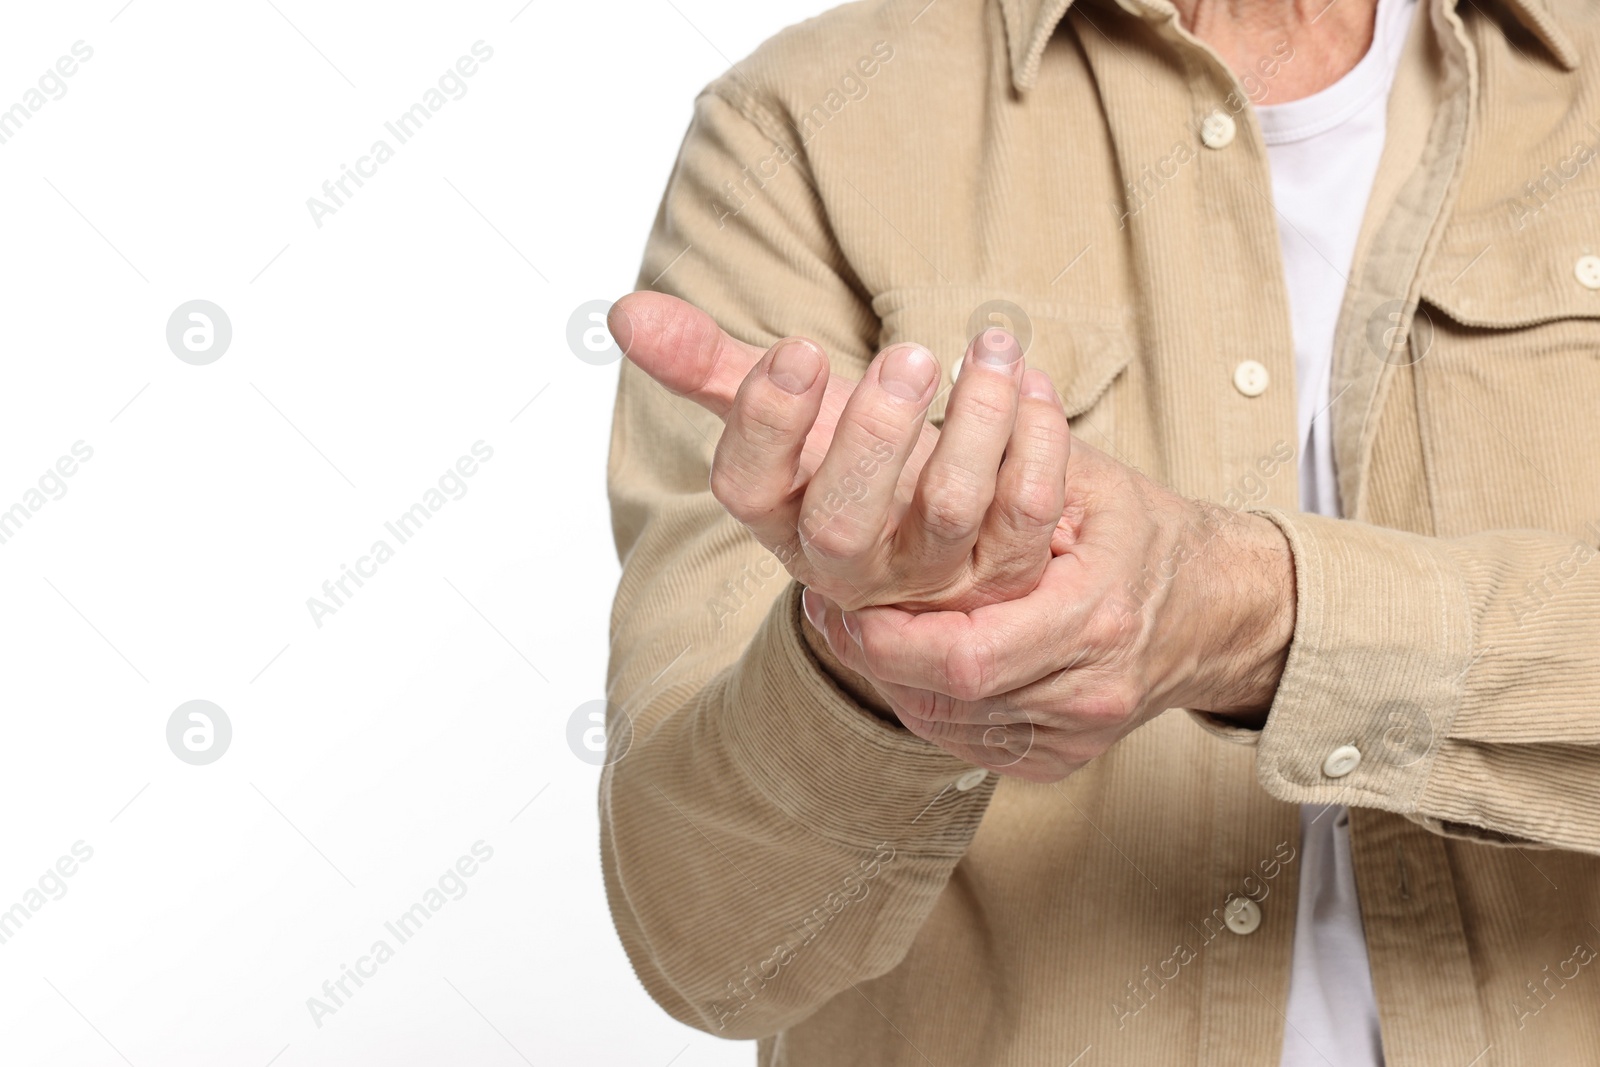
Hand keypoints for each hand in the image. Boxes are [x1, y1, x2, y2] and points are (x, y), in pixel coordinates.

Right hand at [609, 291, 1072, 611]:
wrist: (932, 533)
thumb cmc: (846, 456)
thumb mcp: (786, 411)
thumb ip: (708, 365)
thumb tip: (621, 313)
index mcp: (781, 518)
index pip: (747, 489)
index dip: (767, 423)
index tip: (798, 350)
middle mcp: (850, 562)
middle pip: (847, 523)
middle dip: (876, 436)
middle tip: (908, 352)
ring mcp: (931, 574)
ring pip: (951, 511)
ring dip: (976, 422)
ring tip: (988, 345)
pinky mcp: (1006, 572)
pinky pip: (1027, 512)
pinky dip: (1036, 439)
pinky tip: (1027, 377)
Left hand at [801, 436, 1296, 780]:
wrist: (1221, 613)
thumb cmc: (1142, 535)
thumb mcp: (1090, 480)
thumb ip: (1023, 450)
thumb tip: (968, 380)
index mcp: (1095, 618)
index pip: (967, 652)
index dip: (893, 637)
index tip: (841, 600)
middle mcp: (1086, 691)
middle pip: (950, 694)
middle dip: (877, 658)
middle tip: (832, 613)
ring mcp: (1073, 734)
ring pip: (949, 724)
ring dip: (894, 678)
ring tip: (856, 628)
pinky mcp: (1058, 759)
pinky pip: (969, 741)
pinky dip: (928, 702)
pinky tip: (904, 663)